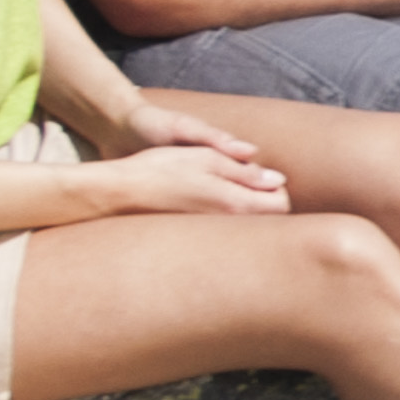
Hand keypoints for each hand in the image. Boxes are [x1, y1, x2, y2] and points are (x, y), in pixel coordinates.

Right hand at [91, 121, 290, 217]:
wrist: (118, 193)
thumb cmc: (161, 169)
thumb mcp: (206, 159)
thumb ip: (245, 171)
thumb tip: (277, 180)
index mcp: (234, 205)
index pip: (281, 204)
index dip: (275, 186)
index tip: (257, 173)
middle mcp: (226, 226)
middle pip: (267, 219)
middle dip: (262, 199)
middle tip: (240, 180)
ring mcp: (210, 236)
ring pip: (243, 225)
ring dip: (241, 207)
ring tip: (217, 188)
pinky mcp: (195, 241)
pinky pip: (222, 231)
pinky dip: (221, 217)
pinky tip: (201, 202)